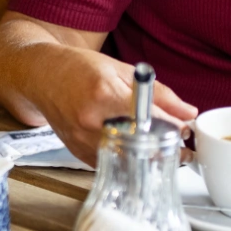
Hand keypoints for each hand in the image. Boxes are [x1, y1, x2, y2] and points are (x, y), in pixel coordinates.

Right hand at [27, 46, 199, 164]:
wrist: (42, 76)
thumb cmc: (78, 68)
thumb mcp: (122, 70)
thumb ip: (158, 92)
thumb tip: (188, 113)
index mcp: (104, 94)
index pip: (149, 119)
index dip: (173, 128)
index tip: (185, 130)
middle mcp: (91, 121)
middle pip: (140, 145)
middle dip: (164, 147)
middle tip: (178, 144)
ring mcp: (82, 141)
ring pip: (128, 160)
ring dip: (148, 156)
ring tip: (157, 144)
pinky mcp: (79, 154)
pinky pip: (113, 163)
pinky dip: (127, 157)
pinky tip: (132, 146)